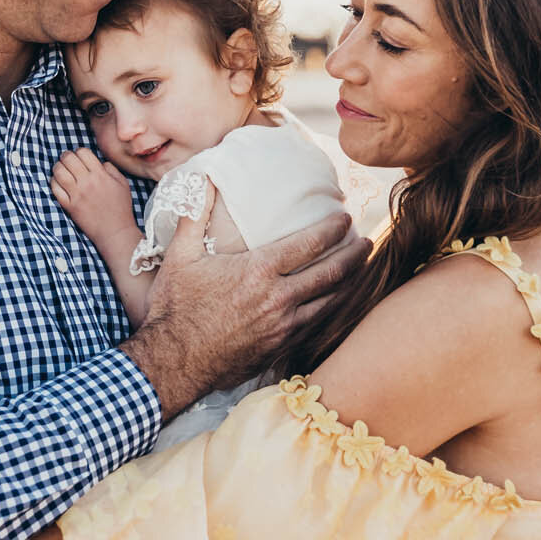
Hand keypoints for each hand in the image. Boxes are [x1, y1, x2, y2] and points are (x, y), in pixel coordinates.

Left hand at [51, 148, 136, 243]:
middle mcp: (87, 182)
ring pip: (59, 172)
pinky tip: (57, 181)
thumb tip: (100, 162)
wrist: (115, 232)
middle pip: (69, 159)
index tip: (79, 156)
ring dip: (57, 166)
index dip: (79, 151)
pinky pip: (55, 189)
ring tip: (59, 167)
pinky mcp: (69, 206)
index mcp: (101, 175)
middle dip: (66, 156)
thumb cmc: (121, 208)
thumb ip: (112, 169)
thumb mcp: (123, 184)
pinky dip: (53, 182)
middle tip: (66, 158)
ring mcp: (77, 194)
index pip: (83, 152)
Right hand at [122, 187, 365, 417]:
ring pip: (331, 302)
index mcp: (258, 271)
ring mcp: (283, 327)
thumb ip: (195, 213)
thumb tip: (204, 177)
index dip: (333, 229)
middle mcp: (278, 299)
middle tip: (367, 243)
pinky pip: (317, 326)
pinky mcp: (280, 348)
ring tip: (361, 271)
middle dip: (354, 255)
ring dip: (351, 284)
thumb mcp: (180, 256)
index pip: (310, 243)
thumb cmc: (175, 308)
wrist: (173, 362)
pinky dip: (334, 311)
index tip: (345, 219)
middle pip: (332, 273)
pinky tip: (337, 304)